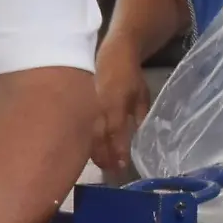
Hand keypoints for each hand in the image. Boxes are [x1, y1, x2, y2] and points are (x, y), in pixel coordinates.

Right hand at [92, 42, 148, 172]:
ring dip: (94, 151)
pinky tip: (89, 149)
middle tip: (110, 171)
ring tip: (100, 164)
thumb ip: (139, 116)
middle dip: (103, 156)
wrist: (113, 51)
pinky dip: (87, 139)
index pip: (115, 132)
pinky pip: (82, 125)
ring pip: (87, 133)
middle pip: (97, 137)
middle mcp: (98, 106)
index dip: (117, 151)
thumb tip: (137, 137)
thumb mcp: (141, 96)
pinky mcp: (81, 103)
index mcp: (115, 104)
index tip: (121, 166)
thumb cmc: (130, 74)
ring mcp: (88, 104)